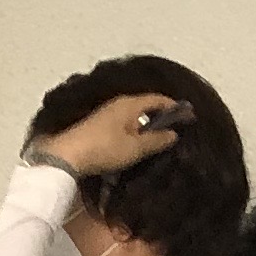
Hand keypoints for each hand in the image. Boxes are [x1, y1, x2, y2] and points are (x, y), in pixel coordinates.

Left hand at [29, 92, 182, 180]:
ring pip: (133, 115)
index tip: (188, 115)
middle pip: (145, 106)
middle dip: (161, 116)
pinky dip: (134, 130)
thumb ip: (156, 140)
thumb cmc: (104, 148)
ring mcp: (106, 114)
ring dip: (146, 125)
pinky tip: (136, 144)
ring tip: (157, 139)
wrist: (68, 156)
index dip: (174, 106)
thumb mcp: (135, 147)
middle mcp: (118, 104)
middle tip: (175, 128)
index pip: (158, 99)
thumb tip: (173, 134)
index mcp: (130, 103)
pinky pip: (123, 123)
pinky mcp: (98, 126)